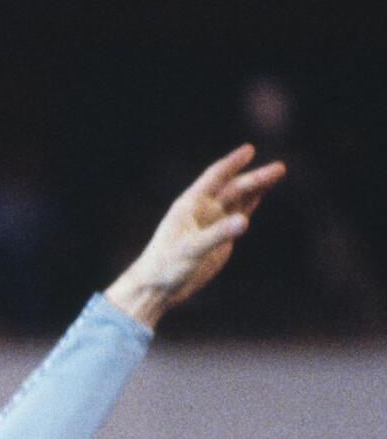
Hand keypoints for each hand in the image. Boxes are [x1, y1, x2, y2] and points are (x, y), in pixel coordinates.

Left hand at [107, 144, 285, 327]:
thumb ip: (218, 234)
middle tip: (280, 168)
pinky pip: (238, 215)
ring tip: (278, 172)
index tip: (250, 150)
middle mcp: (203, 210)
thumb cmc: (167, 266)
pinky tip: (262, 193)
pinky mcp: (220, 239)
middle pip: (233, 188)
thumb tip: (245, 221)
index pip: (215, 177)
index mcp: (190, 204)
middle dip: (256, 178)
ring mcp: (212, 223)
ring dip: (257, 187)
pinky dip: (250, 203)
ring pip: (238, 199)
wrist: (158, 288)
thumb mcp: (192, 249)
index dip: (232, 163)